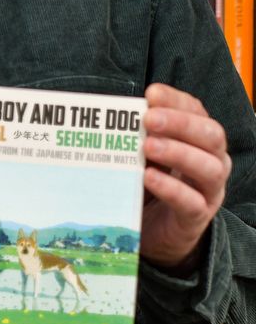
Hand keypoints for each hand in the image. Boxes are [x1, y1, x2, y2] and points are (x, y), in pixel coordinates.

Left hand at [140, 83, 231, 272]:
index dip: (176, 100)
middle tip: (148, 118)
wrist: (158, 230)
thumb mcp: (145, 152)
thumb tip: (110, 112)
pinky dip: (171, 188)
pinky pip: (191, 203)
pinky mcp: (196, 218)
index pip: (197, 112)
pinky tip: (149, 177)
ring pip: (209, 169)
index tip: (151, 93)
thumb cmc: (152, 180)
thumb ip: (137, 133)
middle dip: (180, 123)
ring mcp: (209, 191)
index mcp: (200, 139)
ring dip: (178, 153)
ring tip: (148, 146)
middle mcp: (213, 161)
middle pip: (212, 136)